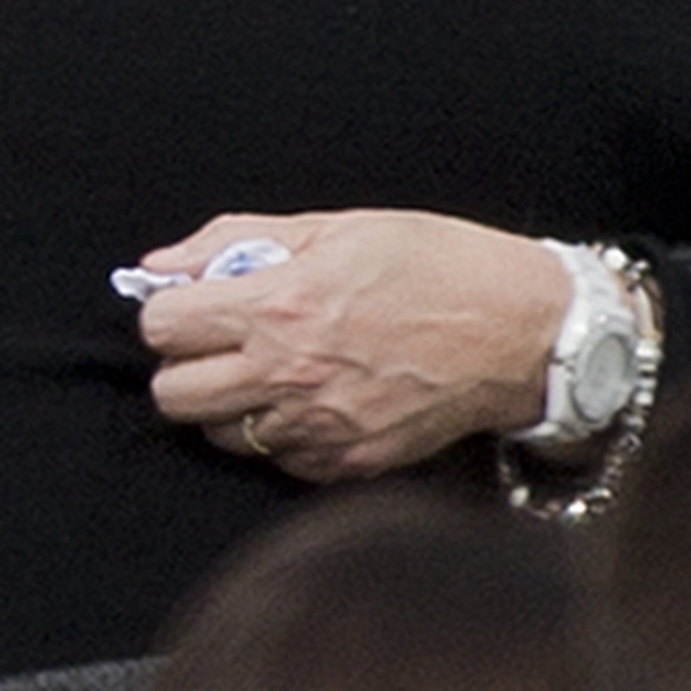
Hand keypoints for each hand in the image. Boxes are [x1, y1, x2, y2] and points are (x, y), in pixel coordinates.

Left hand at [134, 209, 563, 480]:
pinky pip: (280, 463)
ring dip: (229, 406)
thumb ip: (234, 242)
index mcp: (277, 306)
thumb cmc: (438, 266)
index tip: (188, 305)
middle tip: (216, 345)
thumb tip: (162, 265)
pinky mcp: (353, 460)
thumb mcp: (334, 226)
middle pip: (173, 396)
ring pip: (220, 436)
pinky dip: (282, 438)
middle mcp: (289, 374)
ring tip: (268, 372)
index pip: (161, 328)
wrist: (528, 330)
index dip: (166, 313)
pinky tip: (310, 401)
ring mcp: (321, 425)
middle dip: (182, 367)